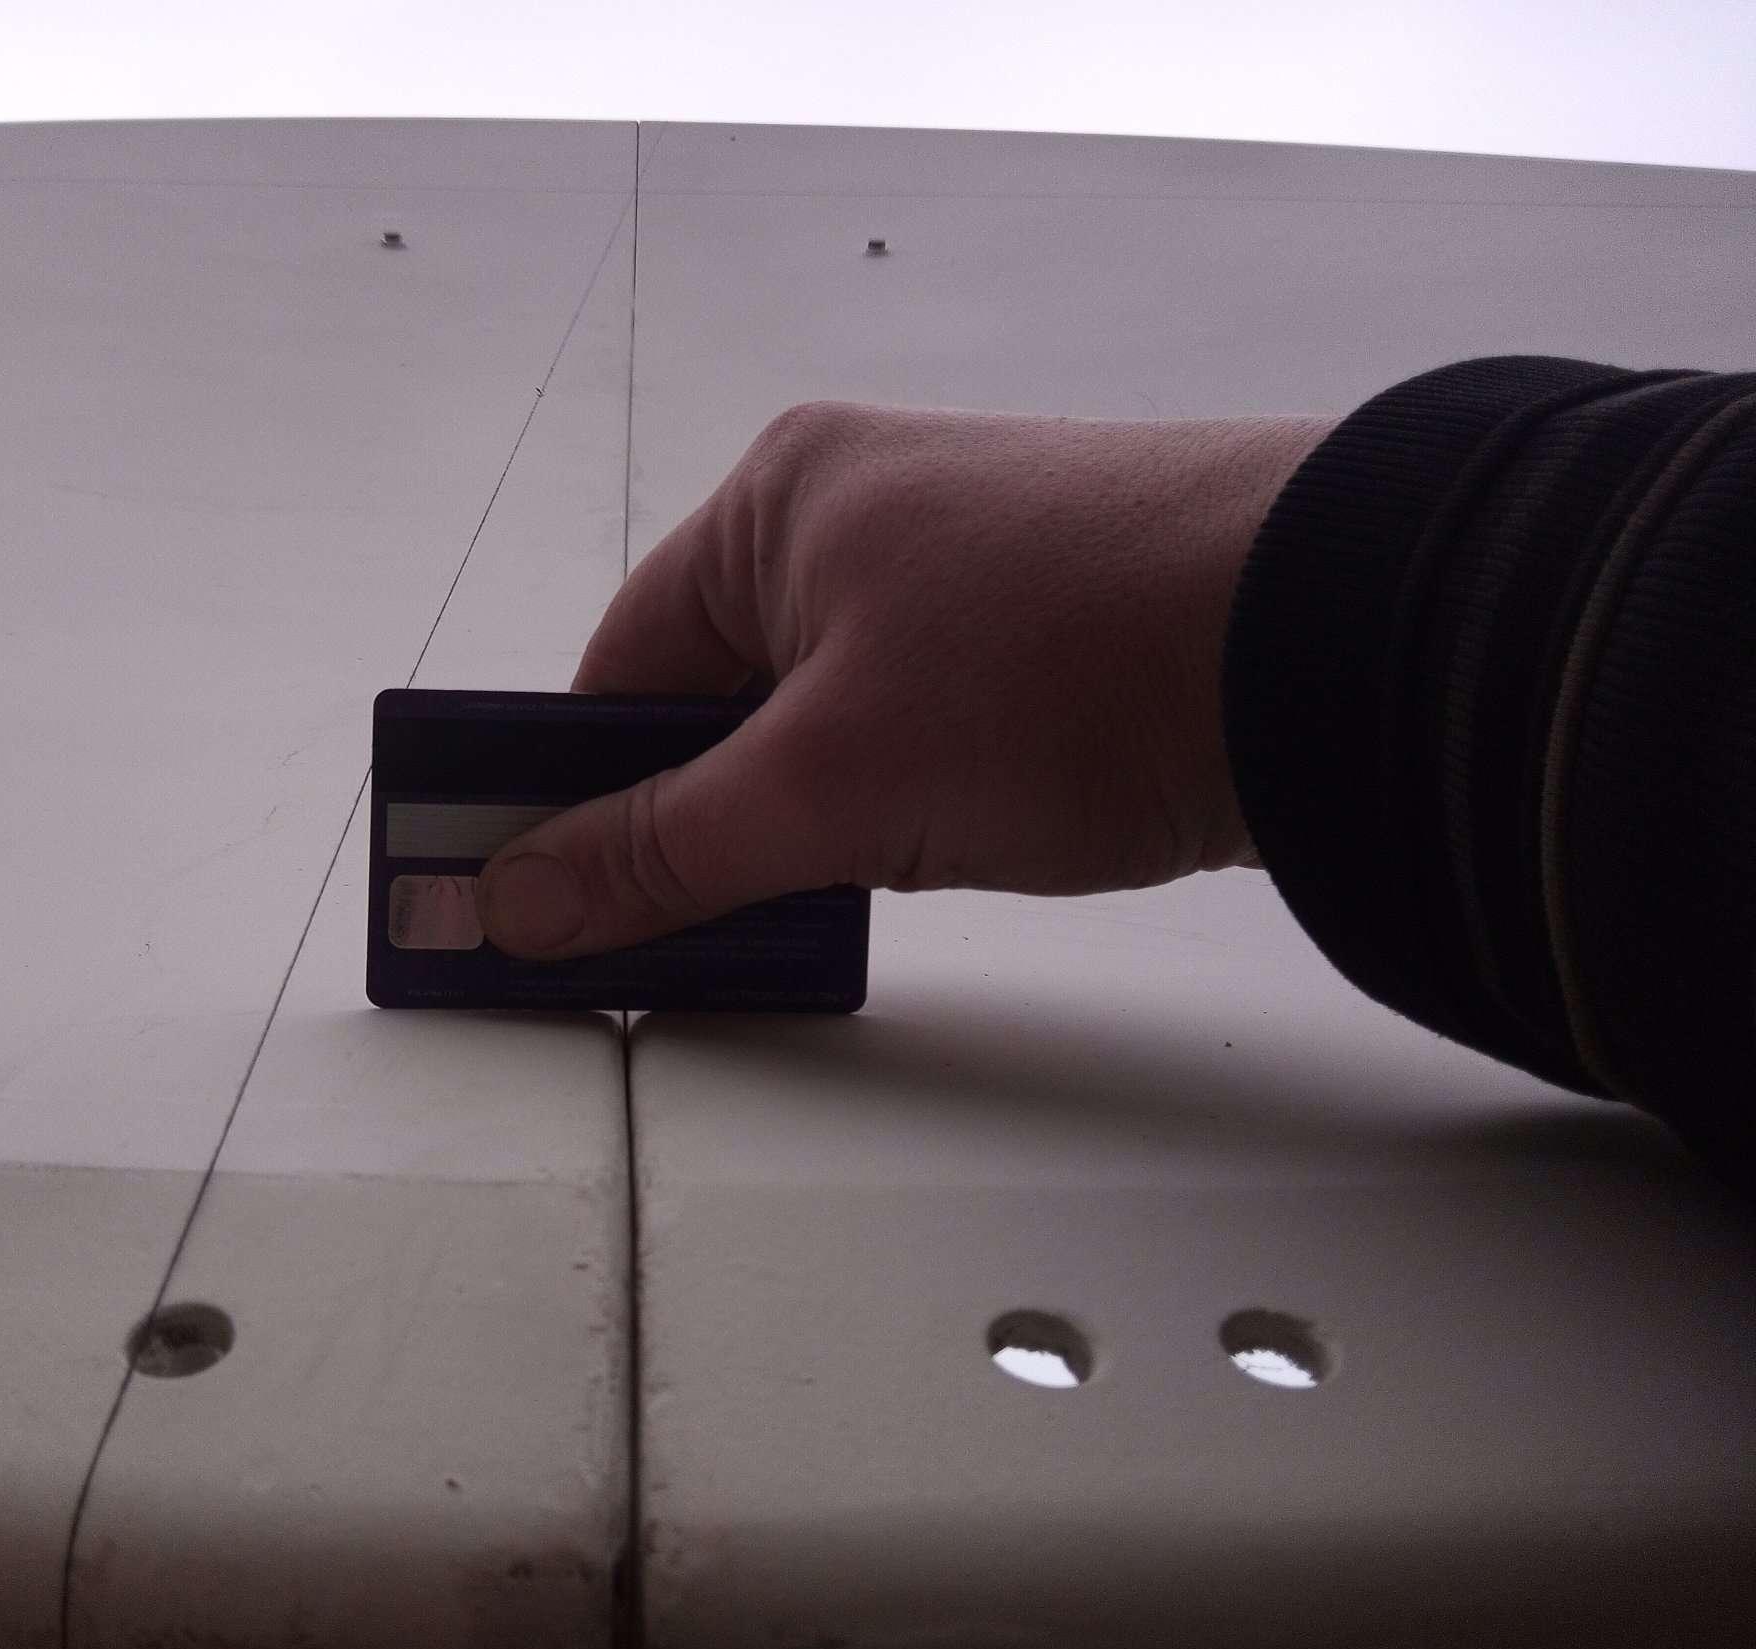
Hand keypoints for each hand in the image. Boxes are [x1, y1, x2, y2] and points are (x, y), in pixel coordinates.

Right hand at [475, 401, 1336, 958]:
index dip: (572, 798)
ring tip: (819, 907)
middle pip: (715, 703)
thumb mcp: (826, 781)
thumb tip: (517, 900)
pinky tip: (911, 870)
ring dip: (800, 830)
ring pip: (820, 731)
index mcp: (778, 503)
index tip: (545, 904)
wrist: (1341, 645)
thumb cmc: (1069, 659)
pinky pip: (915, 737)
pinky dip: (891, 814)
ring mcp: (966, 578)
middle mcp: (865, 519)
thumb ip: (661, 851)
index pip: (617, 670)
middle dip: (699, 825)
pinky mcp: (1048, 641)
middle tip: (688, 935)